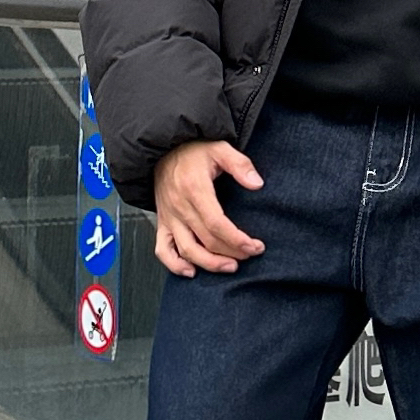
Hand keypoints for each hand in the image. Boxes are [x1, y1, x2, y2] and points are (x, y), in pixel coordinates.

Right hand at [153, 140, 264, 277]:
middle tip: (250, 255)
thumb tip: (257, 183)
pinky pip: (163, 250)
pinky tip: (191, 271)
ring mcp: (169, 217)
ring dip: (209, 264)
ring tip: (230, 266)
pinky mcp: (162, 223)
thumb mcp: (220, 148)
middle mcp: (179, 207)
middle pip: (206, 240)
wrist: (162, 150)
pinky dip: (174, 265)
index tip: (255, 246)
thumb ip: (240, 165)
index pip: (217, 224)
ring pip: (187, 250)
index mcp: (195, 190)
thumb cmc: (192, 150)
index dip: (237, 240)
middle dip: (231, 253)